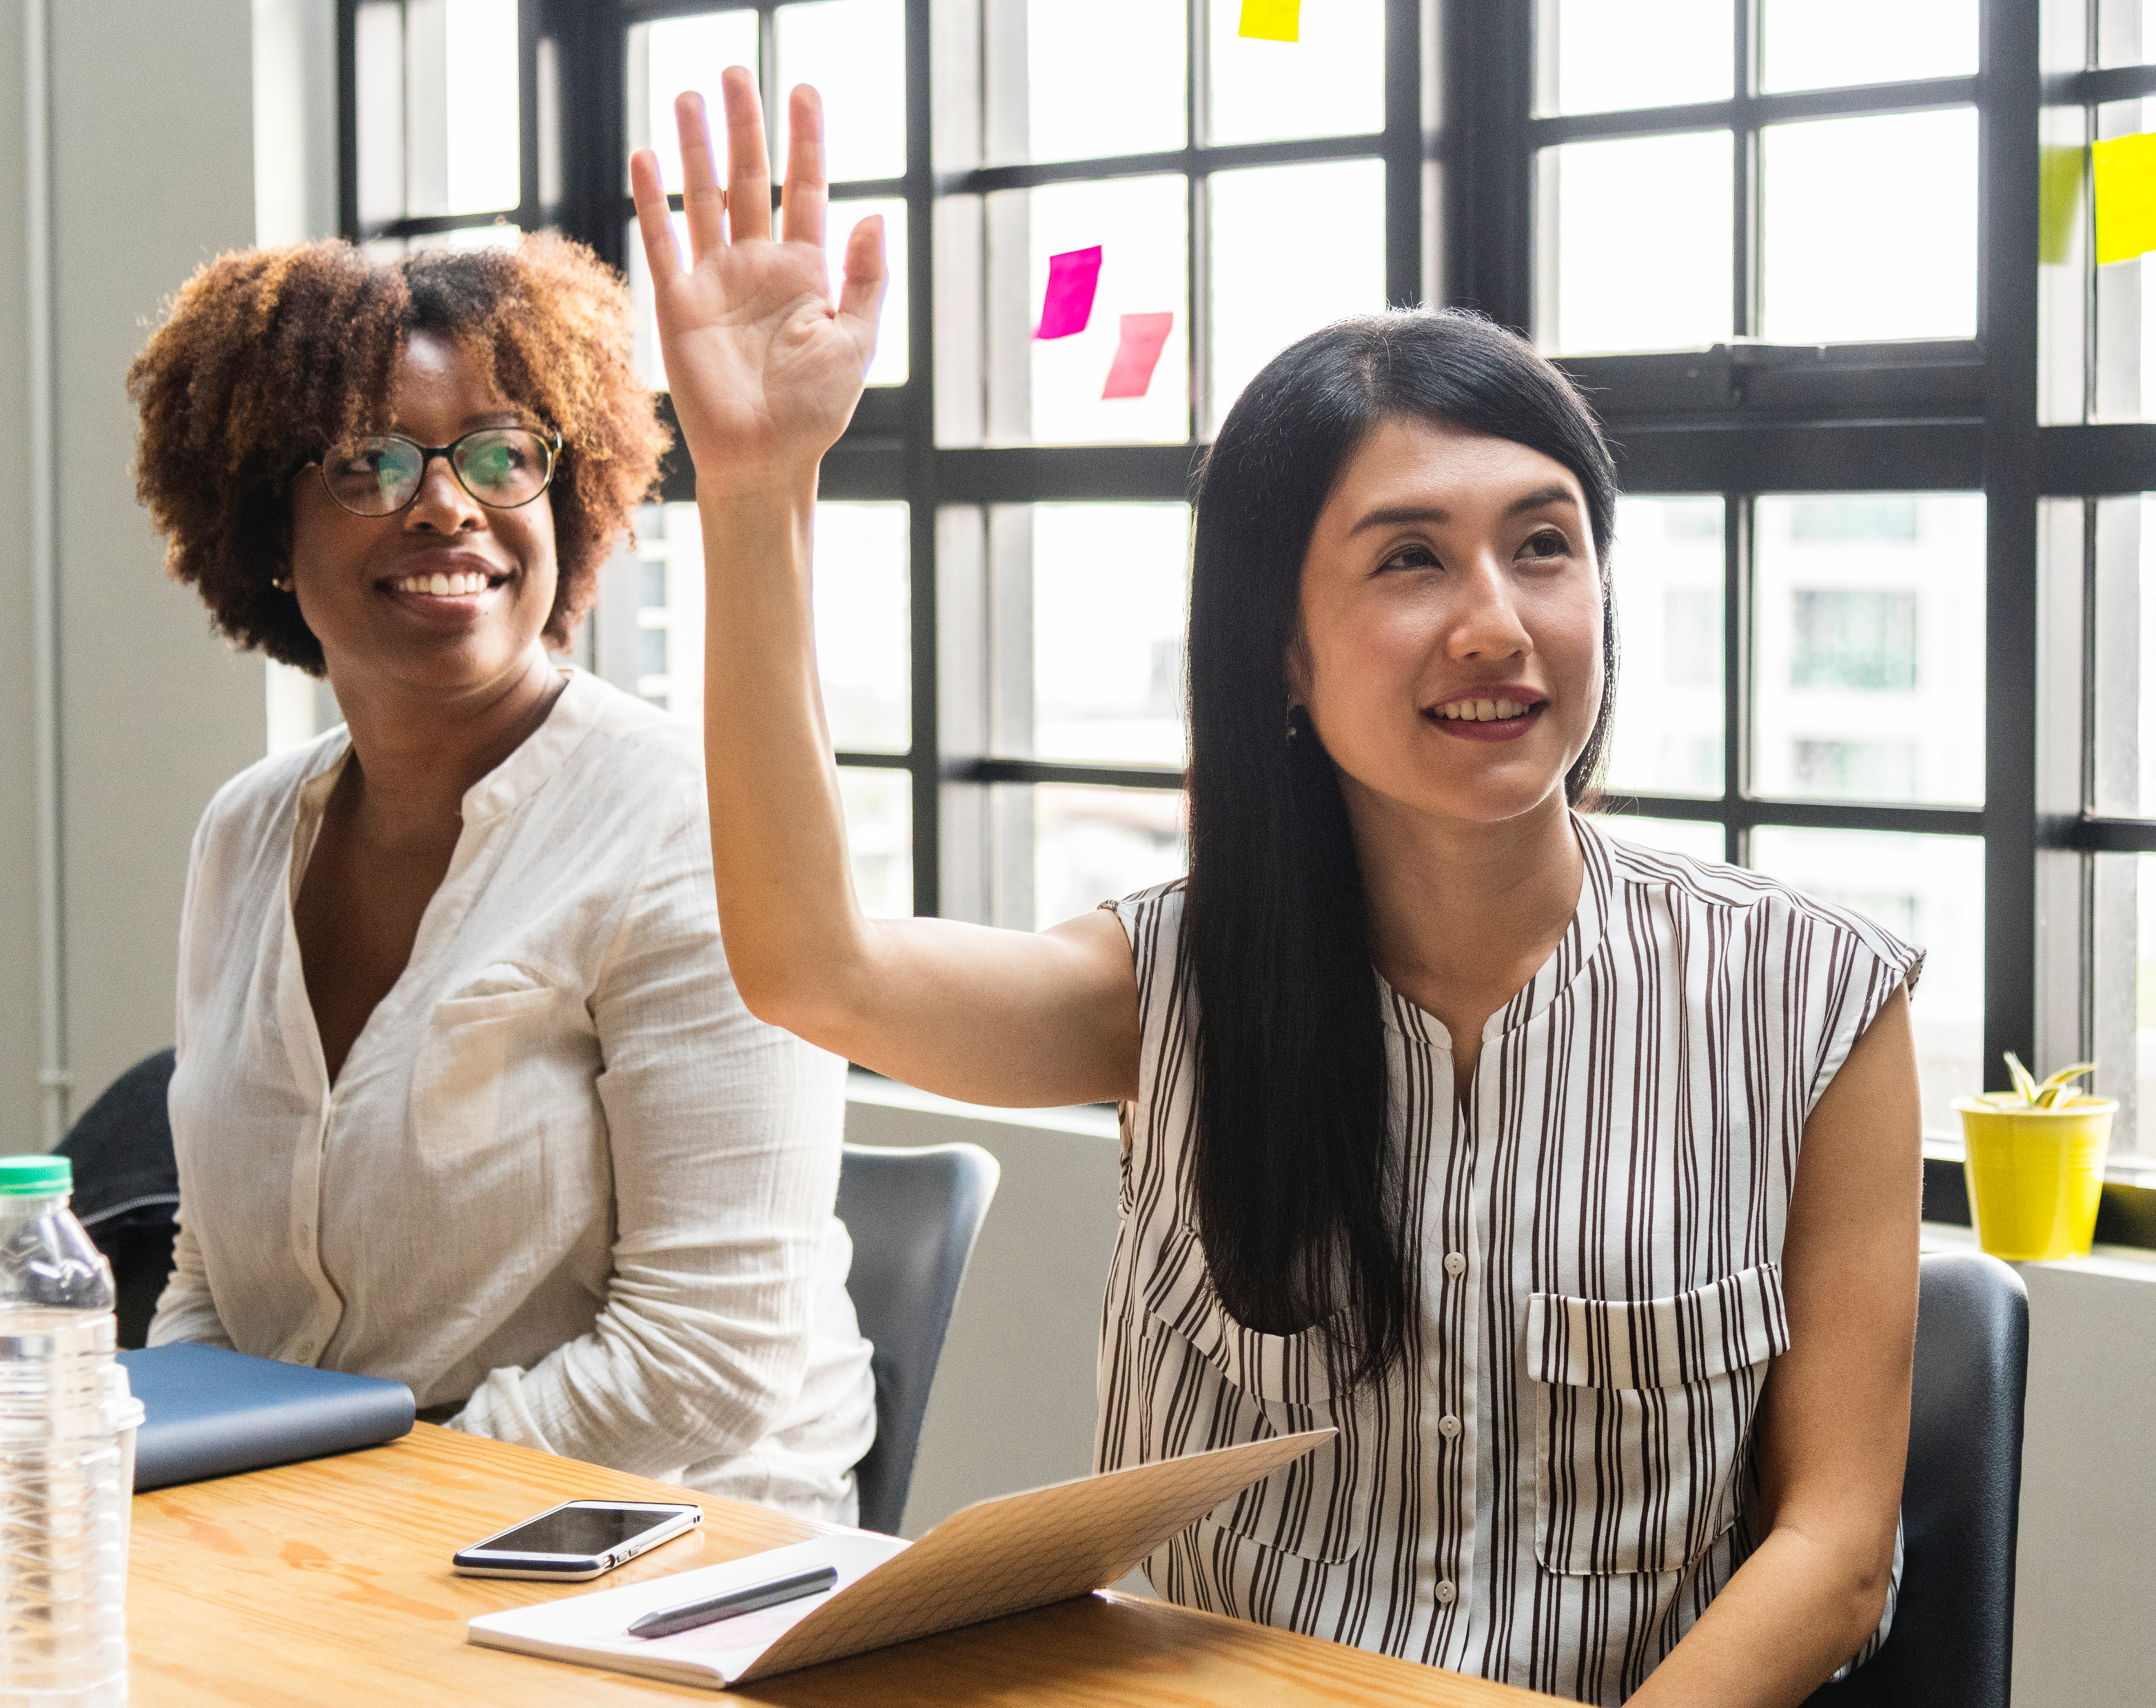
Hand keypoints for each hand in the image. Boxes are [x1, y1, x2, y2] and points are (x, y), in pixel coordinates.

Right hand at [629, 71, 886, 492]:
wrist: (767, 460)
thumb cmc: (817, 410)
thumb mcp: (857, 341)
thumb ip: (865, 278)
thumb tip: (874, 213)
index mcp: (805, 272)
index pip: (806, 190)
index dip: (806, 141)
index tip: (804, 90)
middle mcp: (758, 267)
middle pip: (750, 180)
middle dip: (745, 127)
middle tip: (737, 72)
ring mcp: (715, 282)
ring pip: (704, 199)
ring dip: (696, 148)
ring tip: (689, 95)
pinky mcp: (679, 306)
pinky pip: (662, 243)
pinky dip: (653, 201)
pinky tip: (647, 158)